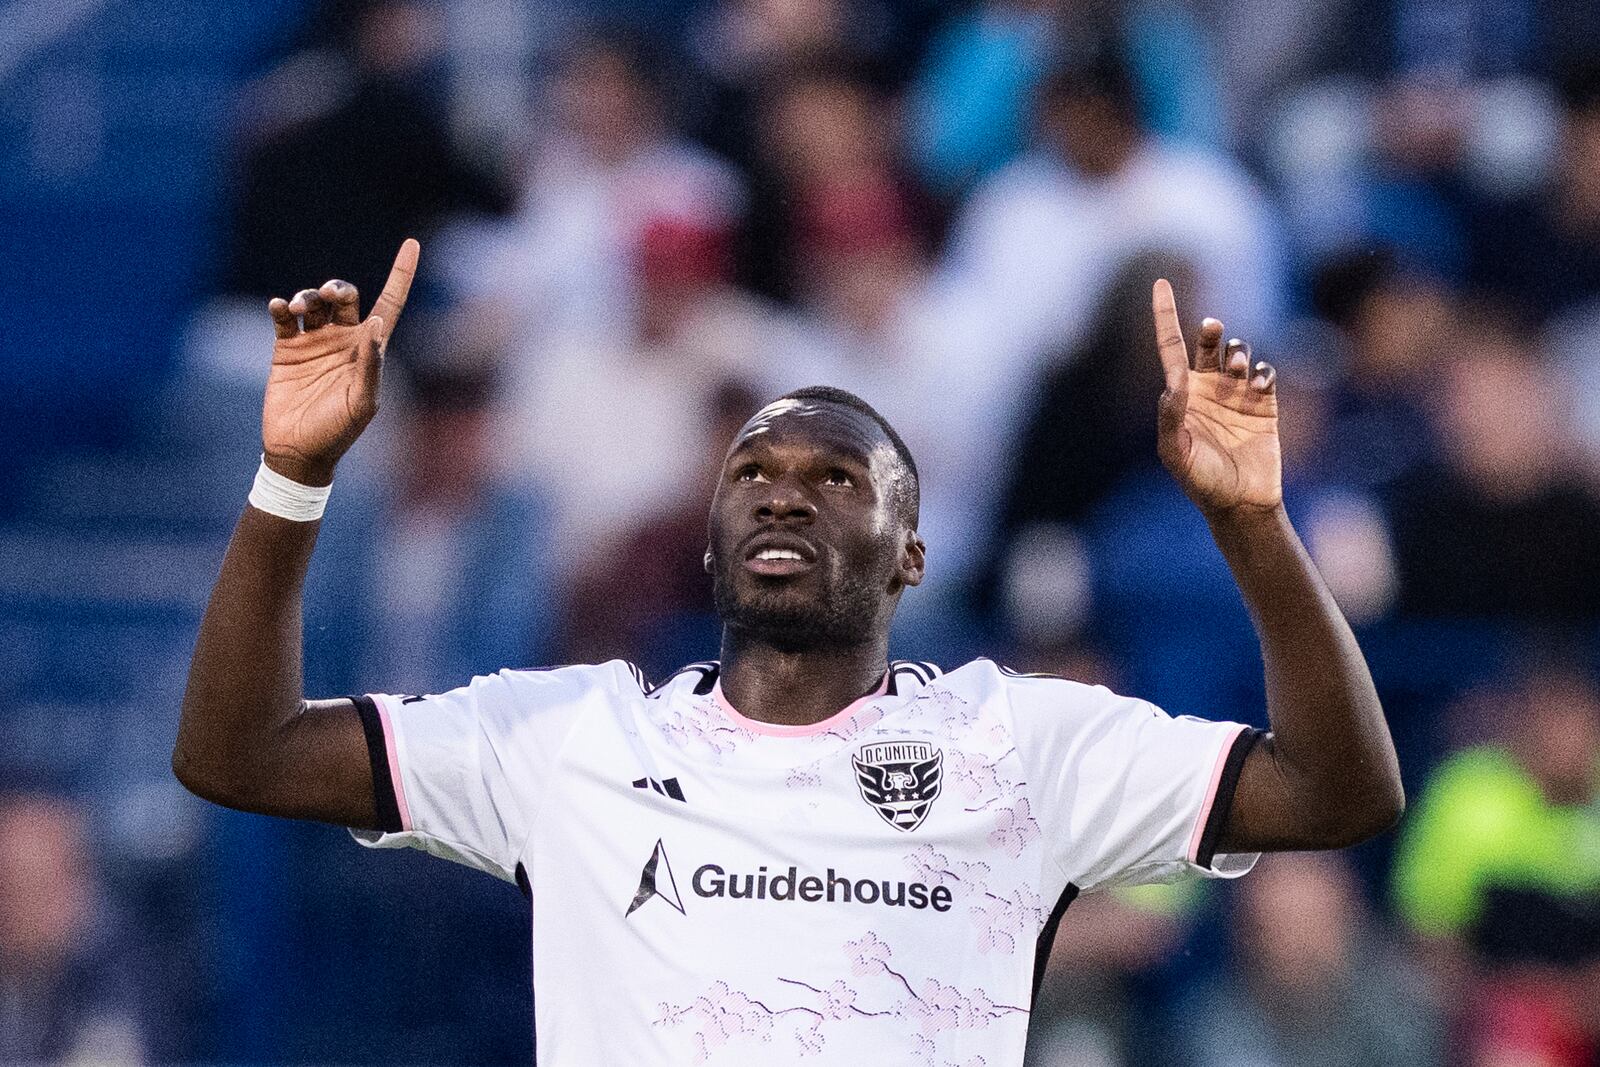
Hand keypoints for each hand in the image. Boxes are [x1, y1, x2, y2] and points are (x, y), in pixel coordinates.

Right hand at [262, 239, 419, 485]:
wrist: (298, 450)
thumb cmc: (338, 432)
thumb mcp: (363, 403)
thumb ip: (371, 366)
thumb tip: (378, 325)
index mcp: (370, 348)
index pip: (391, 302)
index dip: (402, 274)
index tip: (412, 244)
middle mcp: (344, 338)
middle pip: (346, 296)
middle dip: (338, 288)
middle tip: (330, 296)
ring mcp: (314, 341)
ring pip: (314, 301)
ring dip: (307, 296)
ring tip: (298, 306)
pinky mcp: (286, 347)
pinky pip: (285, 317)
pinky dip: (281, 307)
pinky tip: (280, 308)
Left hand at [1151, 278, 1280, 514]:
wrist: (1242, 504)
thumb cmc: (1202, 482)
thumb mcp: (1176, 455)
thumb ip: (1170, 421)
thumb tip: (1172, 386)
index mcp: (1181, 395)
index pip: (1171, 346)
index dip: (1164, 314)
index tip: (1160, 281)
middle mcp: (1208, 389)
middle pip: (1208, 343)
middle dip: (1211, 331)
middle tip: (1214, 329)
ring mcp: (1237, 394)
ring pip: (1239, 353)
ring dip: (1240, 352)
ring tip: (1240, 369)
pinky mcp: (1265, 404)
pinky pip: (1266, 372)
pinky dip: (1264, 371)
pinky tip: (1260, 384)